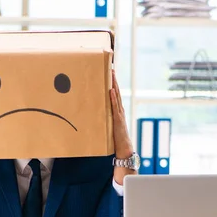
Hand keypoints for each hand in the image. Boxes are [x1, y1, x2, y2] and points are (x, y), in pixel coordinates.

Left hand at [110, 70, 136, 184]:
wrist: (123, 148)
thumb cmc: (115, 138)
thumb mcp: (108, 125)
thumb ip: (103, 119)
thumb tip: (92, 113)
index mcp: (117, 111)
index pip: (115, 94)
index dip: (113, 83)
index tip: (109, 72)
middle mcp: (119, 110)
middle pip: (117, 92)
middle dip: (114, 80)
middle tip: (111, 67)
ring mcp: (119, 114)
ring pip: (117, 97)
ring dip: (114, 85)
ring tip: (111, 74)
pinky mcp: (118, 120)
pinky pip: (115, 107)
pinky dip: (113, 98)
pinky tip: (111, 90)